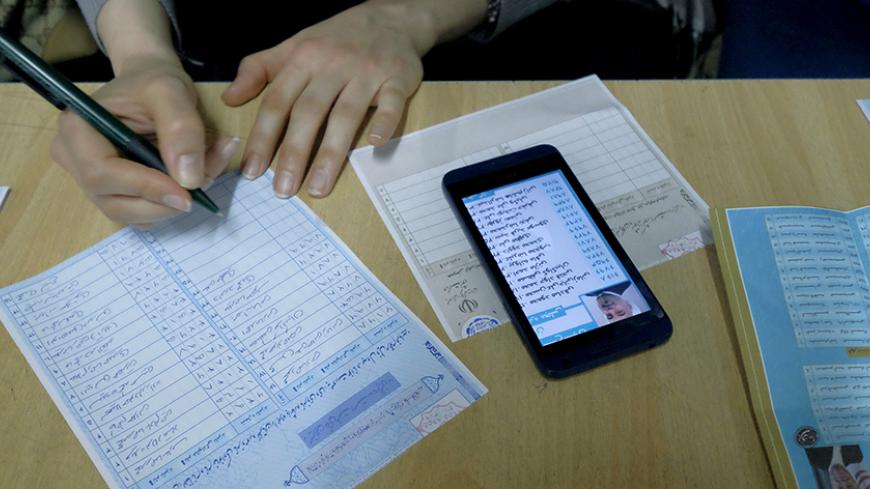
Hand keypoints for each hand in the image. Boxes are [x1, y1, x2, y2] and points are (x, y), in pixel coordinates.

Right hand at [51, 55, 239, 223]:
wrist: (151, 80)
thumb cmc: (153, 80)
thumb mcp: (171, 91)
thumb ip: (181, 130)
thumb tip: (188, 179)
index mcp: (77, 131)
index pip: (101, 174)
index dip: (145, 188)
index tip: (187, 190)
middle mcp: (75, 160)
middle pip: (115, 202)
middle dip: (164, 201)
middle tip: (208, 179)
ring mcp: (92, 181)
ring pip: (133, 214)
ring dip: (173, 204)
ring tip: (208, 170)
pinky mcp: (115, 193)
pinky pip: (144, 212)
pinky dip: (172, 203)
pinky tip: (195, 178)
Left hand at [222, 2, 432, 197]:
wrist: (389, 18)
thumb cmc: (336, 39)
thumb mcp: (293, 46)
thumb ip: (259, 70)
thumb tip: (229, 98)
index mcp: (303, 59)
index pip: (278, 102)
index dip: (262, 137)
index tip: (251, 171)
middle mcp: (332, 65)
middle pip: (309, 113)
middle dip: (293, 153)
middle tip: (283, 190)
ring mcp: (366, 72)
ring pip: (346, 115)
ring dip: (331, 153)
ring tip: (318, 187)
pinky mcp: (397, 78)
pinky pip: (391, 102)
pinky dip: (384, 122)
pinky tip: (376, 145)